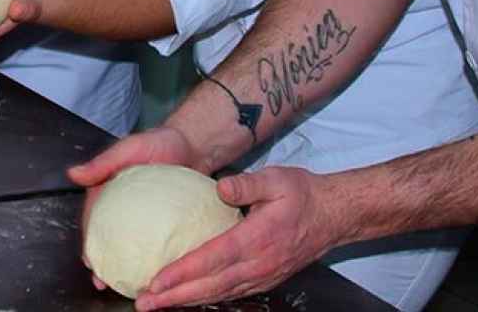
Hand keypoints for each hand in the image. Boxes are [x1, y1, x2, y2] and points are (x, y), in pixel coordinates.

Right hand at [68, 125, 205, 290]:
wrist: (194, 145)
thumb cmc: (159, 142)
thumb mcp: (129, 149)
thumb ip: (103, 162)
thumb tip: (73, 173)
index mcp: (107, 192)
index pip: (92, 221)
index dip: (89, 244)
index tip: (90, 264)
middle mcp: (123, 208)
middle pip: (109, 239)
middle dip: (104, 264)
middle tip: (105, 283)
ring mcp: (144, 217)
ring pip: (131, 245)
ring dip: (126, 266)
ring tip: (129, 285)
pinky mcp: (164, 222)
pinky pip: (156, 243)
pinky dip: (153, 258)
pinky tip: (157, 271)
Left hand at [134, 166, 339, 309]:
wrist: (333, 216)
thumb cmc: (302, 194)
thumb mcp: (277, 178)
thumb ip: (248, 184)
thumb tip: (221, 186)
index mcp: (258, 238)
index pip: (213, 259)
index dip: (183, 272)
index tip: (156, 279)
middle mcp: (258, 264)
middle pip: (210, 286)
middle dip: (175, 297)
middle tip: (144, 302)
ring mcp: (262, 277)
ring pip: (218, 294)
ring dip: (186, 302)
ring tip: (157, 304)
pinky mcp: (263, 280)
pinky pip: (229, 293)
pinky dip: (206, 298)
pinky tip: (186, 299)